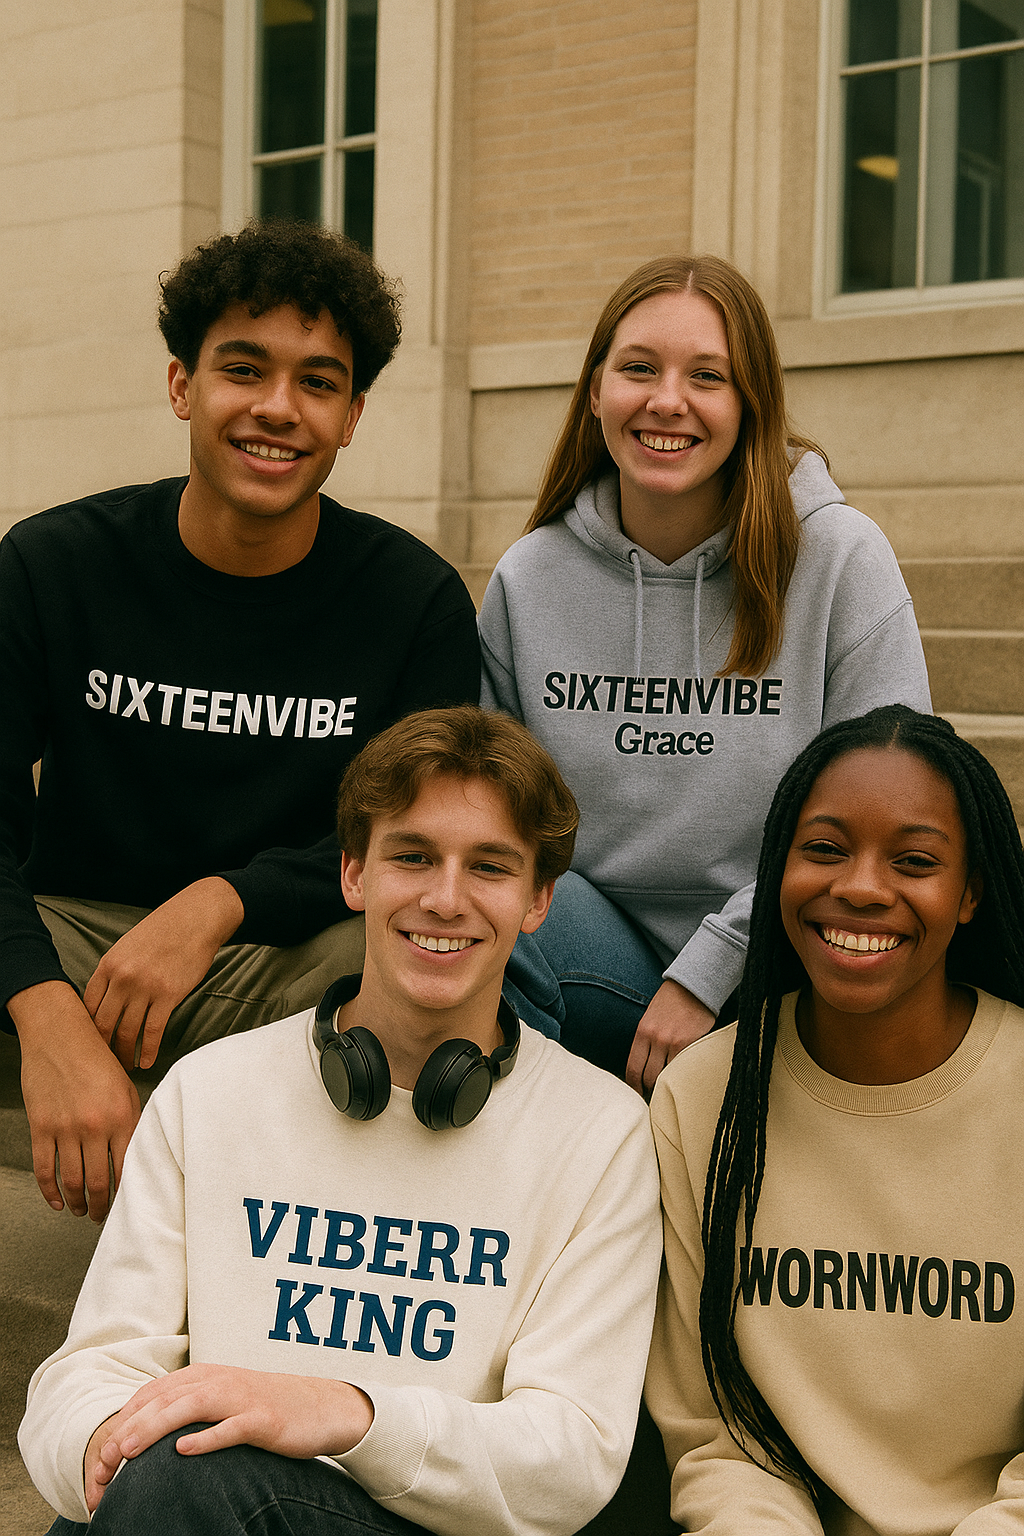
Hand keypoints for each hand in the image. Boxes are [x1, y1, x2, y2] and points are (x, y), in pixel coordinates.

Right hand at [11, 981, 140, 1220]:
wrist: (61, 1035)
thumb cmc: (97, 1060)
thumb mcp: (126, 1088)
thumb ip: (131, 1122)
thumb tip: (135, 1158)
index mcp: (122, 1117)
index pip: (127, 1169)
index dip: (127, 1193)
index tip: (127, 1205)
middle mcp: (95, 1126)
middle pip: (99, 1182)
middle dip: (101, 1207)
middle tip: (101, 1216)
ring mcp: (65, 1128)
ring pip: (72, 1181)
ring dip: (78, 1203)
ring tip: (82, 1210)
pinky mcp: (41, 1127)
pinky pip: (44, 1169)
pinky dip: (50, 1192)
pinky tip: (58, 1202)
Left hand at [84, 878, 243, 1069]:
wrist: (195, 919)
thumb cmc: (163, 932)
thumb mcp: (127, 946)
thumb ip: (113, 972)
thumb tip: (105, 1002)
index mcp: (108, 965)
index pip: (87, 1006)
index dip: (86, 1029)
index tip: (90, 1043)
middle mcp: (123, 978)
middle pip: (103, 1024)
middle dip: (102, 1048)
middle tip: (104, 1063)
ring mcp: (145, 988)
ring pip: (127, 1031)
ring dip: (125, 1054)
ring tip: (126, 1067)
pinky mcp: (168, 995)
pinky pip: (153, 1031)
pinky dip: (148, 1050)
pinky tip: (147, 1062)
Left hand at [85, 1364, 373, 1510]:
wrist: (318, 1407)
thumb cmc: (263, 1409)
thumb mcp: (220, 1402)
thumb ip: (186, 1409)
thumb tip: (142, 1433)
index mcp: (203, 1376)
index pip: (152, 1394)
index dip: (123, 1421)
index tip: (101, 1456)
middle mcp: (217, 1381)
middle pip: (164, 1399)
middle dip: (129, 1428)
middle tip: (103, 1460)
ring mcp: (240, 1398)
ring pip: (189, 1408)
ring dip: (156, 1427)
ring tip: (129, 1451)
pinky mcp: (261, 1419)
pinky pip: (230, 1428)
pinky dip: (205, 1438)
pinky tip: (184, 1451)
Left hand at [625, 979, 714, 1098]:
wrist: (693, 986)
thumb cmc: (671, 1003)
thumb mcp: (650, 1019)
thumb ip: (646, 1042)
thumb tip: (644, 1067)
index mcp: (642, 1032)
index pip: (632, 1068)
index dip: (633, 1087)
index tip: (637, 1094)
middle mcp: (655, 1039)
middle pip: (648, 1077)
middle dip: (650, 1090)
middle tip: (654, 1097)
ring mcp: (672, 1042)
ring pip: (665, 1076)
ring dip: (666, 1085)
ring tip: (668, 1091)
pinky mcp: (689, 1044)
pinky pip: (682, 1068)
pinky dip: (681, 1077)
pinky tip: (682, 1080)